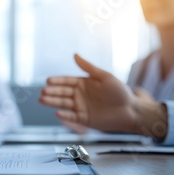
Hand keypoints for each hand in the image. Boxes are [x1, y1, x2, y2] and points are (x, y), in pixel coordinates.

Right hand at [39, 54, 166, 137]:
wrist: (131, 111)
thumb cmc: (120, 92)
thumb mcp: (105, 77)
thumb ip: (88, 67)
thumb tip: (74, 55)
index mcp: (84, 83)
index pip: (67, 81)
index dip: (57, 81)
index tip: (48, 81)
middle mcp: (80, 95)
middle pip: (62, 93)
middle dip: (52, 92)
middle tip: (42, 91)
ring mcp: (81, 107)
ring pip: (63, 104)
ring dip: (53, 102)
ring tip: (42, 100)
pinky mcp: (84, 119)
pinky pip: (72, 117)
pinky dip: (64, 115)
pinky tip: (57, 113)